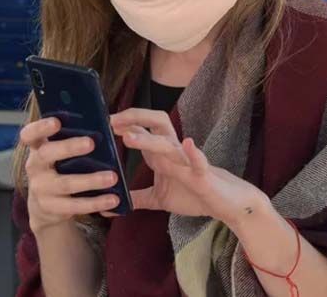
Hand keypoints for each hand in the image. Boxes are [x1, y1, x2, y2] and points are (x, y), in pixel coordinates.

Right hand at [19, 117, 120, 233]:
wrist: (45, 206)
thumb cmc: (60, 168)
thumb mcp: (60, 152)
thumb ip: (73, 138)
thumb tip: (107, 123)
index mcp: (38, 147)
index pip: (30, 134)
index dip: (40, 127)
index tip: (56, 122)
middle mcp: (35, 167)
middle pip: (47, 154)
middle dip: (68, 147)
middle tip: (91, 143)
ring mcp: (41, 188)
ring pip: (65, 183)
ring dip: (91, 180)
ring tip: (112, 177)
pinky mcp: (51, 208)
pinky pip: (75, 205)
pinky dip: (96, 202)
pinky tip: (114, 199)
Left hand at [110, 109, 266, 225]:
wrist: (226, 204)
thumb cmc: (194, 195)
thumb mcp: (158, 199)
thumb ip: (136, 198)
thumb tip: (108, 207)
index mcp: (162, 155)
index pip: (141, 131)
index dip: (121, 124)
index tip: (99, 122)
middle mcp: (173, 153)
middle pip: (156, 123)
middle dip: (135, 118)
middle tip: (111, 122)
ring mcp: (188, 162)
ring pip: (168, 144)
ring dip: (148, 140)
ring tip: (128, 138)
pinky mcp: (203, 175)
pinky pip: (199, 161)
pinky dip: (193, 153)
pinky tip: (187, 144)